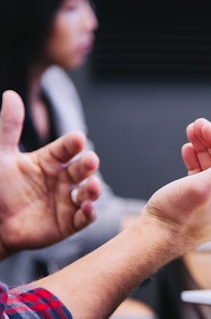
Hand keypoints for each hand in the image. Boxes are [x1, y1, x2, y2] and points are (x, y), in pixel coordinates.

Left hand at [0, 90, 100, 257]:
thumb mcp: (1, 156)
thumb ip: (9, 127)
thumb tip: (11, 95)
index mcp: (50, 161)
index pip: (66, 148)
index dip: (73, 144)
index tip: (77, 139)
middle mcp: (62, 179)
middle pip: (82, 169)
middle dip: (88, 165)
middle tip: (90, 160)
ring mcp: (67, 201)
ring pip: (88, 192)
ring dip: (93, 189)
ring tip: (92, 186)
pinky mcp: (69, 223)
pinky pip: (83, 218)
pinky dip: (89, 214)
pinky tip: (87, 208)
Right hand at [143, 118, 210, 250]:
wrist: (152, 240)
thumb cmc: (175, 219)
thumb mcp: (203, 187)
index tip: (204, 126)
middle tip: (195, 126)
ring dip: (203, 149)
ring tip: (190, 134)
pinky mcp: (203, 204)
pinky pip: (205, 177)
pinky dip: (197, 162)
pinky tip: (188, 151)